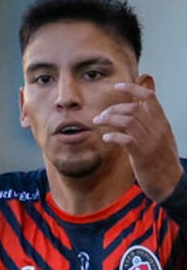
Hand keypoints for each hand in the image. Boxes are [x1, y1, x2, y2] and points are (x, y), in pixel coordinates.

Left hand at [94, 81, 181, 201]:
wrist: (170, 182)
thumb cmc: (162, 162)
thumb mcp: (160, 139)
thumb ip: (150, 126)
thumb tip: (136, 116)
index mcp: (162, 122)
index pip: (150, 98)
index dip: (133, 89)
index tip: (118, 87)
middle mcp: (157, 128)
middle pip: (133, 108)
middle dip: (113, 109)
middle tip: (99, 116)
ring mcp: (150, 140)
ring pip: (128, 120)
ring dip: (109, 119)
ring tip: (98, 123)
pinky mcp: (142, 154)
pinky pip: (126, 139)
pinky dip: (113, 135)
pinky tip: (105, 137)